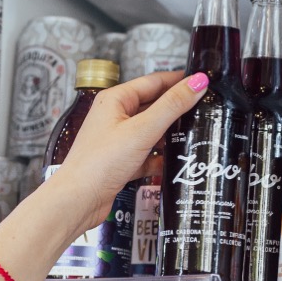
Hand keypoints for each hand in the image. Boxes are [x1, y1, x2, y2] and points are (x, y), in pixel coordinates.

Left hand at [46, 71, 208, 230]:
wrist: (79, 199)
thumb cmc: (98, 162)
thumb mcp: (143, 129)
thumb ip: (172, 106)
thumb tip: (196, 84)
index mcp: (116, 100)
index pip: (153, 82)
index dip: (177, 81)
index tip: (200, 82)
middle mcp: (115, 117)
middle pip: (153, 106)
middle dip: (176, 109)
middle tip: (202, 108)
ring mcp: (117, 139)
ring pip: (151, 131)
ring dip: (169, 134)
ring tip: (193, 134)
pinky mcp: (120, 161)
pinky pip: (146, 154)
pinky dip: (159, 158)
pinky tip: (171, 163)